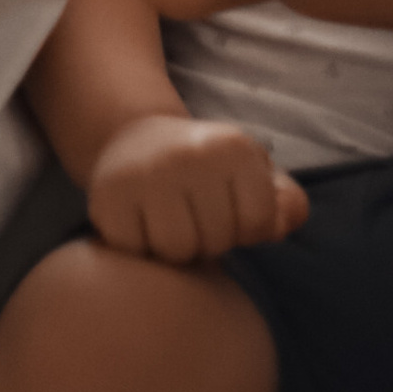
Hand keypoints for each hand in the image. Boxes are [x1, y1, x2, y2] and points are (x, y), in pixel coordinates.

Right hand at [87, 111, 307, 262]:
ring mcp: (146, 173)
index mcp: (233, 146)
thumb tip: (281, 224)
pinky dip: (138, 247)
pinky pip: (135, 252)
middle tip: (192, 215)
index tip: (227, 208)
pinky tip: (139, 223)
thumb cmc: (206, 169)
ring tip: (168, 222)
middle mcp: (190, 154)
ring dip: (173, 250)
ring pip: (176, 251)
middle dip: (207, 239)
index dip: (245, 228)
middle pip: (215, 240)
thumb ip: (285, 202)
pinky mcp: (107, 196)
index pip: (259, 223)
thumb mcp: (252, 173)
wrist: (135, 139)